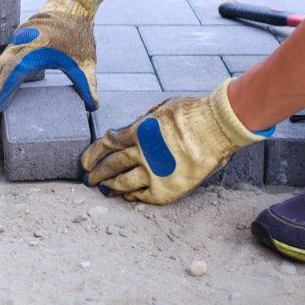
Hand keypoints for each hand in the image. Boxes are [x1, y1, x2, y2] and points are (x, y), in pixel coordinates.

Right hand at [0, 0, 104, 116]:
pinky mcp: (17, 41)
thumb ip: (88, 85)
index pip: (12, 74)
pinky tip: (4, 89)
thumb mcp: (86, 62)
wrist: (72, 5)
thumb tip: (94, 107)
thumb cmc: (79, 35)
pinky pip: (3, 59)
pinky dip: (0, 75)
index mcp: (36, 50)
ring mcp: (17, 41)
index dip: (1, 92)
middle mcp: (21, 45)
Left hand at [81, 80, 270, 204]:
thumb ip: (145, 121)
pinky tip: (127, 196)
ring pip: (123, 183)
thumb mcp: (162, 108)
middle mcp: (142, 153)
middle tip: (89, 178)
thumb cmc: (194, 113)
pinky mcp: (167, 189)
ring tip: (103, 189)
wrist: (219, 129)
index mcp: (139, 131)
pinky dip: (132, 196)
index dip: (93, 153)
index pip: (107, 144)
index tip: (85, 161)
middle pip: (111, 165)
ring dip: (110, 186)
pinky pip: (143, 195)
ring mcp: (153, 172)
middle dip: (97, 172)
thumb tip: (132, 128)